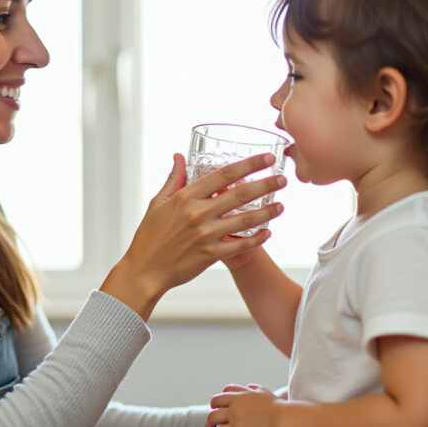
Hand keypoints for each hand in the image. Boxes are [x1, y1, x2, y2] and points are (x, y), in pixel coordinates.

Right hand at [102, 154, 285, 318]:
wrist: (145, 270)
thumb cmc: (150, 236)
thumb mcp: (158, 203)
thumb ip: (174, 179)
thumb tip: (179, 156)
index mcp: (186, 196)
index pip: (225, 174)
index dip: (249, 164)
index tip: (267, 158)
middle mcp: (198, 213)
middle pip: (241, 194)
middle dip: (266, 184)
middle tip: (283, 179)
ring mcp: (206, 235)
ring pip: (246, 219)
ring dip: (267, 212)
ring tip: (281, 205)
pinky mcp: (211, 254)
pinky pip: (241, 244)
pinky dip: (257, 238)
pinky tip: (268, 232)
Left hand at [206, 383, 282, 426]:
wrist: (288, 423)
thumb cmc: (279, 409)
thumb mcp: (265, 393)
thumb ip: (252, 389)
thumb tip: (247, 387)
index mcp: (238, 399)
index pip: (216, 400)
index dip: (214, 407)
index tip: (216, 412)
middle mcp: (234, 413)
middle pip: (211, 417)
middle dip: (208, 425)